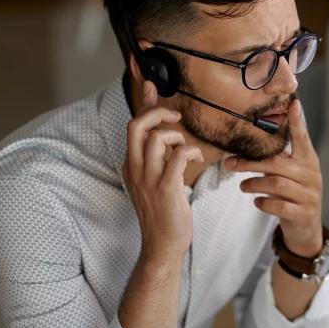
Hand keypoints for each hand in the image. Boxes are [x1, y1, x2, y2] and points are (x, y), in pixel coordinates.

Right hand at [123, 80, 203, 259]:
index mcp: (132, 164)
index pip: (133, 125)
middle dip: (158, 112)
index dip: (142, 102)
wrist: (162, 244)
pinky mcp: (165, 188)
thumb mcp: (156, 178)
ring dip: (177, 136)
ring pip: (157, 138)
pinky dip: (189, 152)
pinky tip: (196, 159)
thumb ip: (159, 154)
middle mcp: (135, 168)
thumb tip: (166, 133)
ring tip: (186, 150)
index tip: (150, 83)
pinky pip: (176, 157)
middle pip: (137, 125)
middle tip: (176, 117)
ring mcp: (148, 178)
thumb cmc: (164, 210)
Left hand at [225, 99, 323, 257]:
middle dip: (250, 162)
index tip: (293, 104)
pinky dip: (264, 203)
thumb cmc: (293, 195)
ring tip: (241, 185)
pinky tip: (256, 201)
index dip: (297, 122)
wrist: (306, 229)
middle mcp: (312, 175)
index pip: (302, 138)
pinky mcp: (304, 214)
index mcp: (308, 160)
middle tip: (229, 163)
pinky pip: (280, 206)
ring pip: (277, 183)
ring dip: (254, 183)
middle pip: (278, 163)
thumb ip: (279, 159)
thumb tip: (252, 140)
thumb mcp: (291, 174)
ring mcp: (310, 195)